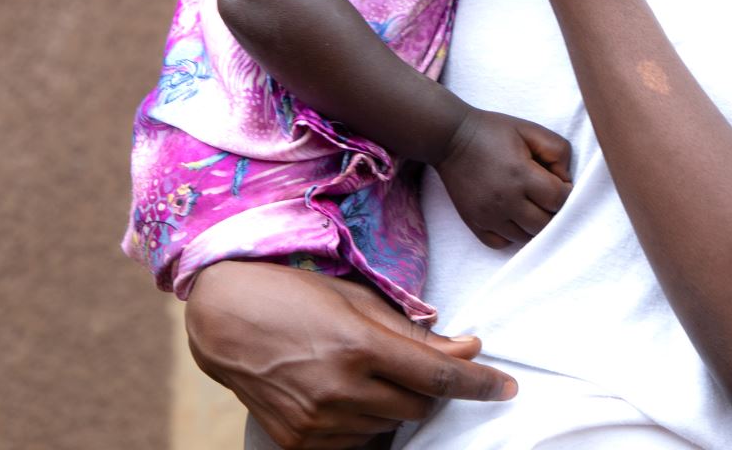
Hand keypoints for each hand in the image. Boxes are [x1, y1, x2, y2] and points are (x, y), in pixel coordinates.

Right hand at [184, 261, 515, 449]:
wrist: (225, 320)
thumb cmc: (293, 296)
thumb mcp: (356, 301)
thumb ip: (413, 332)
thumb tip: (468, 350)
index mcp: (358, 345)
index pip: (437, 376)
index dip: (480, 384)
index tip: (506, 387)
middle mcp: (339, 389)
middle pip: (419, 407)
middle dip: (430, 390)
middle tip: (413, 365)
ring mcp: (317, 422)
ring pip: (389, 427)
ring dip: (393, 405)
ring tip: (363, 373)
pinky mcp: (299, 442)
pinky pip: (356, 443)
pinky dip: (364, 423)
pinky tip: (346, 395)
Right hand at [434, 108, 572, 248]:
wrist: (451, 138)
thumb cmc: (493, 131)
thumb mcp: (530, 129)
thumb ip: (558, 151)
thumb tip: (565, 180)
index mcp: (521, 174)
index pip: (559, 200)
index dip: (565, 191)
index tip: (557, 182)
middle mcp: (505, 200)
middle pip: (545, 224)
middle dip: (552, 211)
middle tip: (545, 196)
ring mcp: (488, 215)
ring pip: (525, 238)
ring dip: (534, 224)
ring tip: (529, 205)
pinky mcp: (474, 223)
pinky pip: (501, 243)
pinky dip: (511, 234)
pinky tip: (512, 216)